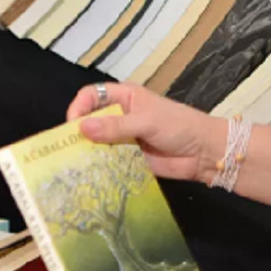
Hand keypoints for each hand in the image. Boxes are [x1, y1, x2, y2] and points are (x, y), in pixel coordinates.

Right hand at [66, 82, 223, 182]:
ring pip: (97, 143)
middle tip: (67, 149)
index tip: (73, 125)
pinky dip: (100, 167)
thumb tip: (82, 128)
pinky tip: (91, 175)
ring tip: (76, 165)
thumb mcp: (146, 121)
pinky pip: (108, 162)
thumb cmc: (179, 126)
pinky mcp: (128, 159)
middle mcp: (120, 117)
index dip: (79, 107)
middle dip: (79, 133)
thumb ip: (115, 126)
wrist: (203, 153)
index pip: (92, 96)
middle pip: (90, 121)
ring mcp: (123, 139)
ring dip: (88, 152)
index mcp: (125, 98)